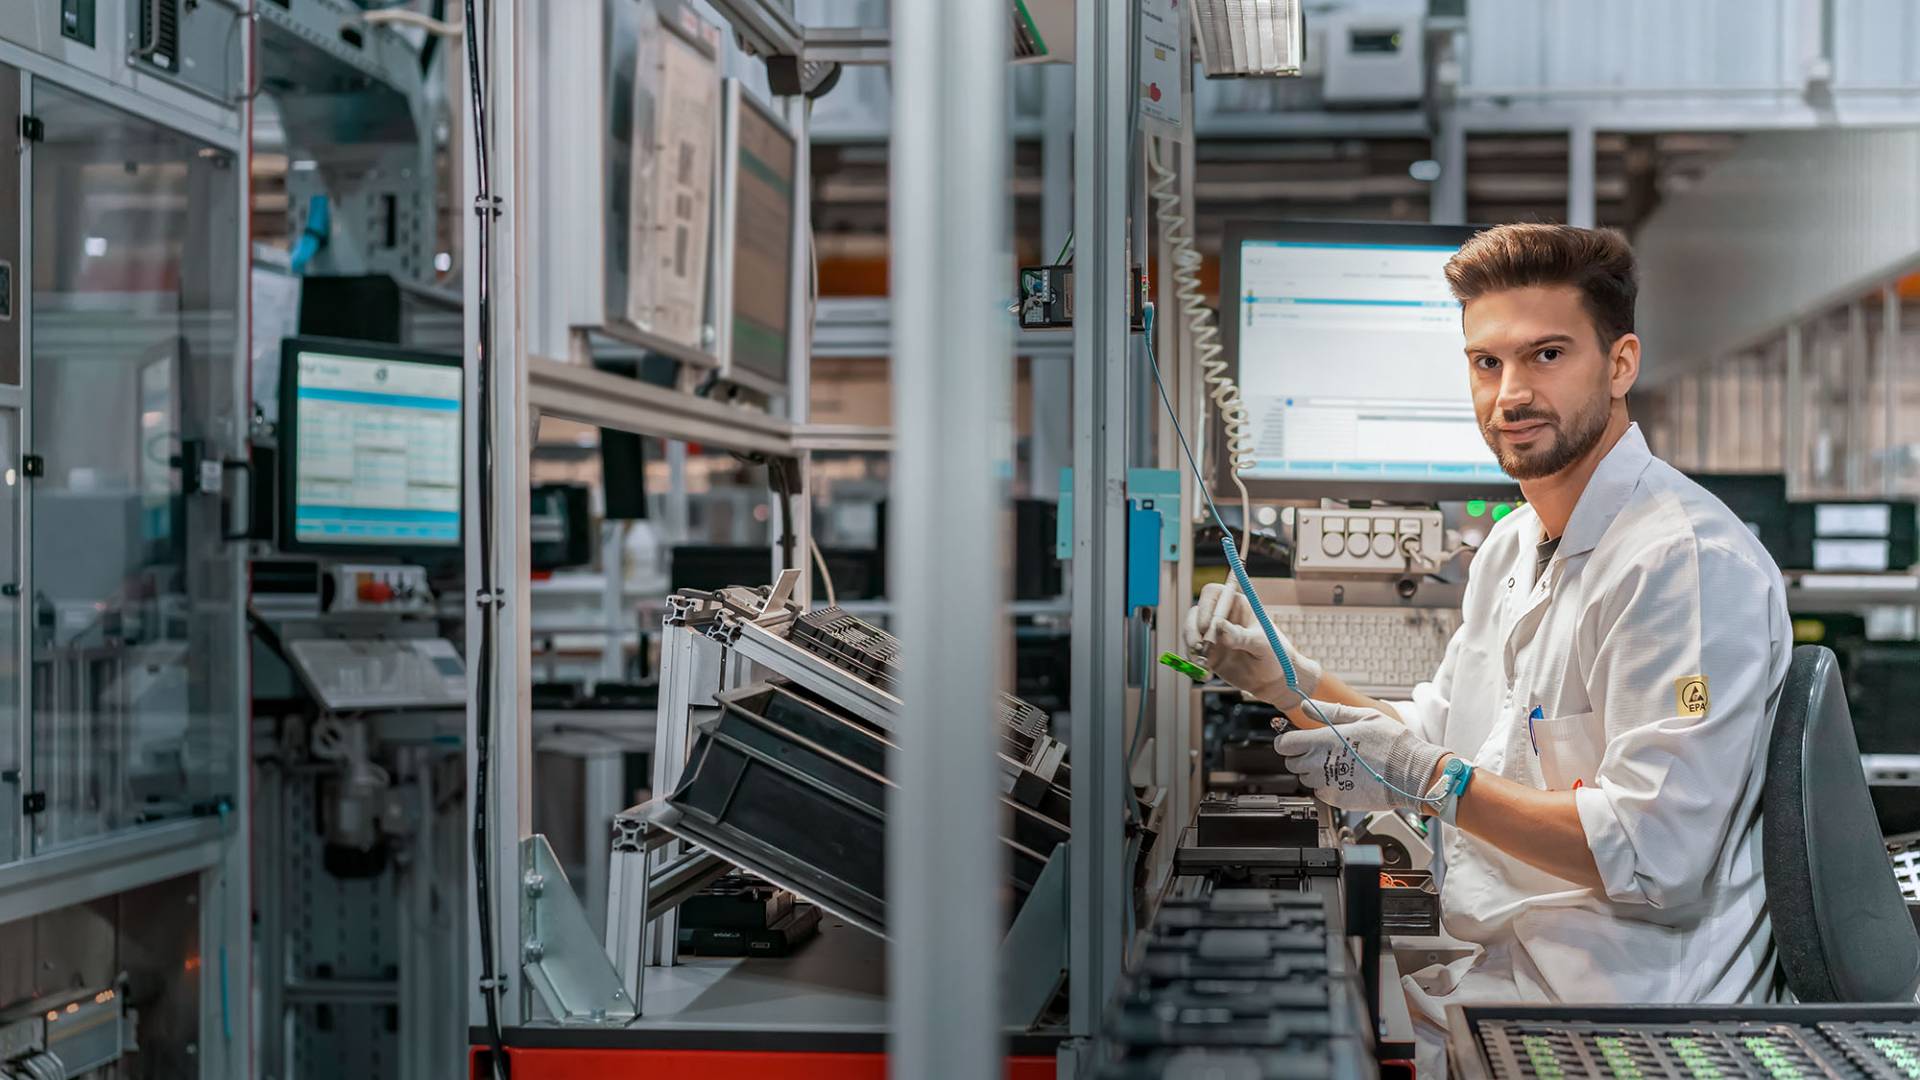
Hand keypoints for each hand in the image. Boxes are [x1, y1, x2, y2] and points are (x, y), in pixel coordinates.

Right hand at [1182, 582, 1321, 707]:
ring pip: (1190, 634)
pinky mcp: (1207, 653)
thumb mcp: (1262, 644)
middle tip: (1198, 648)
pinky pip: (1192, 654)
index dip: (1206, 606)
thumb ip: (1241, 636)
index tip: (1206, 626)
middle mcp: (1221, 617)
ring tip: (1203, 665)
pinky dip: (1193, 664)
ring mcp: (1212, 635)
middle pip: (1195, 613)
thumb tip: (1219, 626)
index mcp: (1237, 605)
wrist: (1273, 680)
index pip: (1213, 594)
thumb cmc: (1274, 654)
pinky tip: (1206, 675)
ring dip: (1190, 648)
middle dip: (1192, 630)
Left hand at [1273, 702, 1449, 812]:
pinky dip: (1328, 786)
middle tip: (1322, 751)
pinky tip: (1346, 777)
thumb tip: (1308, 706)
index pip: (1284, 745)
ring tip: (1339, 764)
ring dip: (1315, 772)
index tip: (1295, 740)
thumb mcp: (1364, 716)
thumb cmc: (1393, 744)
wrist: (1412, 774)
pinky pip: (1321, 792)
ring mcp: (1328, 784)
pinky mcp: (1337, 800)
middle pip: (1292, 763)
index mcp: (1323, 741)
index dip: (1288, 742)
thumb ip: (1331, 712)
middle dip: (1301, 756)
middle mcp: (1320, 764)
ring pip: (1306, 779)